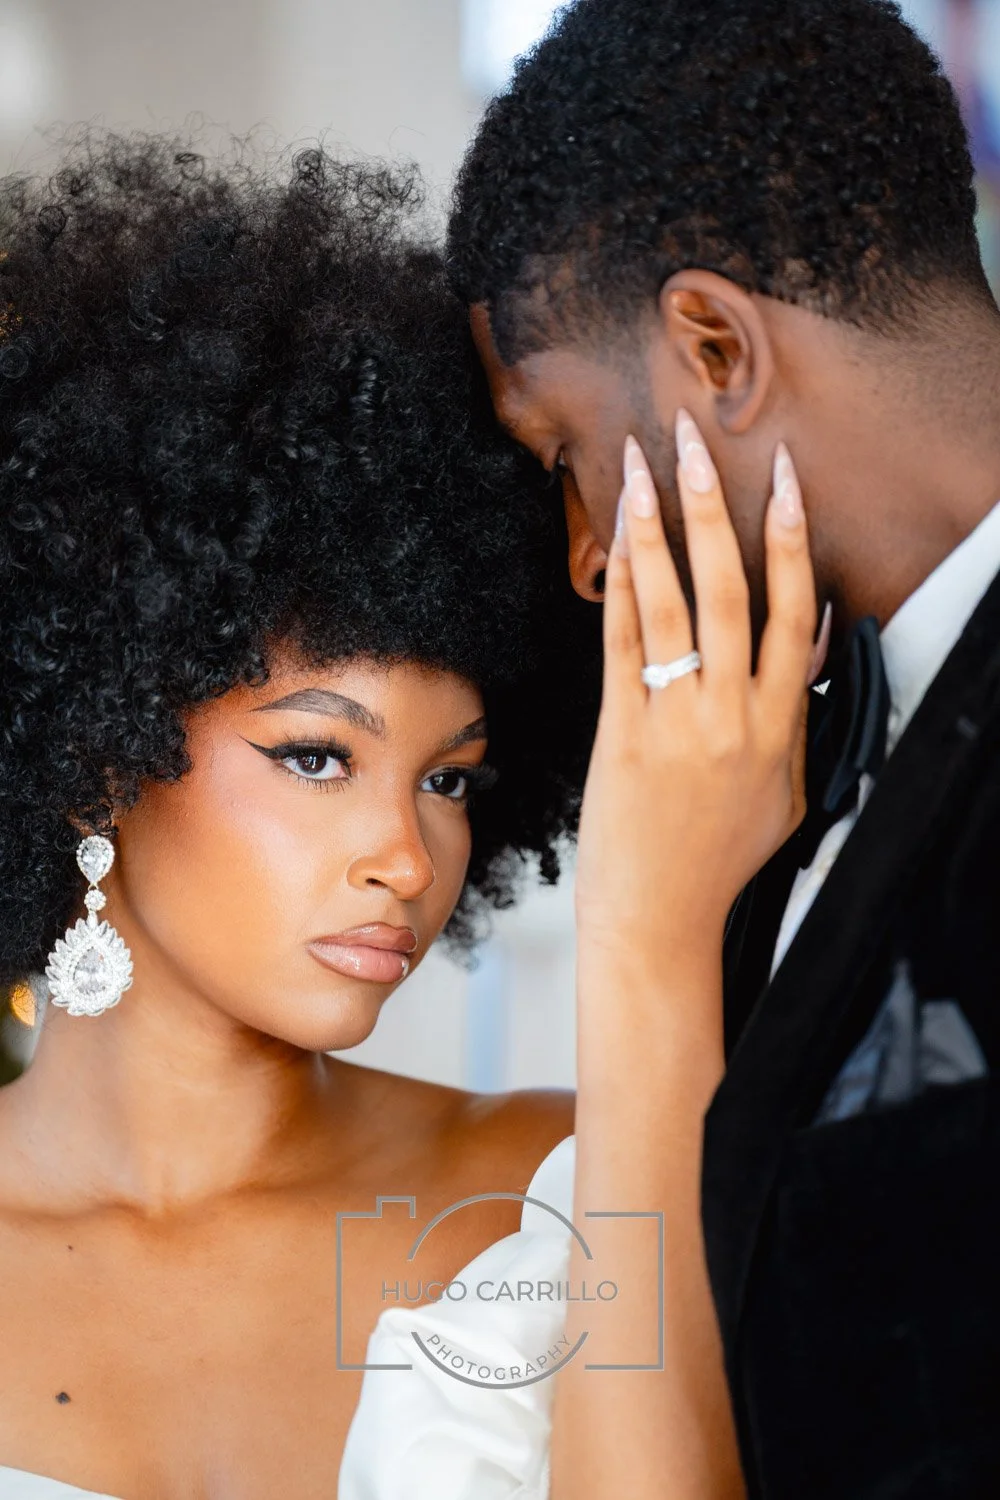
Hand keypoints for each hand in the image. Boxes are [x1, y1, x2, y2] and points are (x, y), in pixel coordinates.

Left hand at [575, 410, 818, 955]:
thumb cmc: (723, 857)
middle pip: (732, 590)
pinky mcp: (622, 731)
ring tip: (644, 465)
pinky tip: (615, 545)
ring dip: (657, 529)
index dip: (791, 538)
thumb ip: (799, 716)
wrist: (660, 914)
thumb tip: (815, 640)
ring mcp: (674, 722)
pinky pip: (621, 646)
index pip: (795, 613)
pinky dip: (619, 591)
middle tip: (701, 439)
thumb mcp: (786, 792)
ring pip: (671, 605)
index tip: (786, 477)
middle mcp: (731, 715)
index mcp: (780, 727)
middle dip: (717, 506)